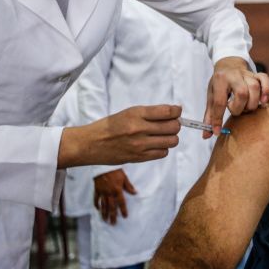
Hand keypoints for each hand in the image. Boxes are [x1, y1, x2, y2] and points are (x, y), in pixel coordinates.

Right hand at [58, 105, 180, 167]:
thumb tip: (173, 113)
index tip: (176, 111)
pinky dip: (163, 148)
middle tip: (170, 124)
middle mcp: (139, 128)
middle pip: (173, 127)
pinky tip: (155, 145)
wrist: (92, 143)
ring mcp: (140, 144)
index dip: (176, 111)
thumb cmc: (111, 126)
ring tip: (164, 136)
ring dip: (171, 138)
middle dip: (175, 125)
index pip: (167, 112)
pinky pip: (163, 153)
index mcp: (136, 113)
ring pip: (171, 141)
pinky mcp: (139, 157)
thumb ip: (150, 113)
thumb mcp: (129, 112)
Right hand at [94, 169, 136, 224]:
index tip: (125, 217)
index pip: (121, 202)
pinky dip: (96, 205)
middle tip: (113, 224)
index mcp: (117, 190)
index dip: (123, 210)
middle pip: (111, 207)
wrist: (103, 164)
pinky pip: (96, 199)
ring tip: (105, 220)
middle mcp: (109, 193)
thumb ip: (129, 186)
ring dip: (104, 213)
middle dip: (112, 216)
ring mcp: (102, 192)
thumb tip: (135, 193)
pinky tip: (97, 210)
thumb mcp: (124, 177)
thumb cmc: (115, 170)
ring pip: (103, 205)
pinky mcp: (97, 190)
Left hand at [202, 57, 268, 137]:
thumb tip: (206, 135)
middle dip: (239, 107)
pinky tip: (263, 102)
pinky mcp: (257, 74)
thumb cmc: (219, 83)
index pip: (219, 101)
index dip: (217, 118)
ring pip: (254, 87)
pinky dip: (266, 91)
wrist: (228, 63)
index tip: (217, 131)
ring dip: (252, 103)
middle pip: (241, 93)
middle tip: (236, 111)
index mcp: (219, 80)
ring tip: (247, 107)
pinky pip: (265, 80)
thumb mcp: (211, 95)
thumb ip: (210, 115)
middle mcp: (234, 75)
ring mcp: (247, 74)